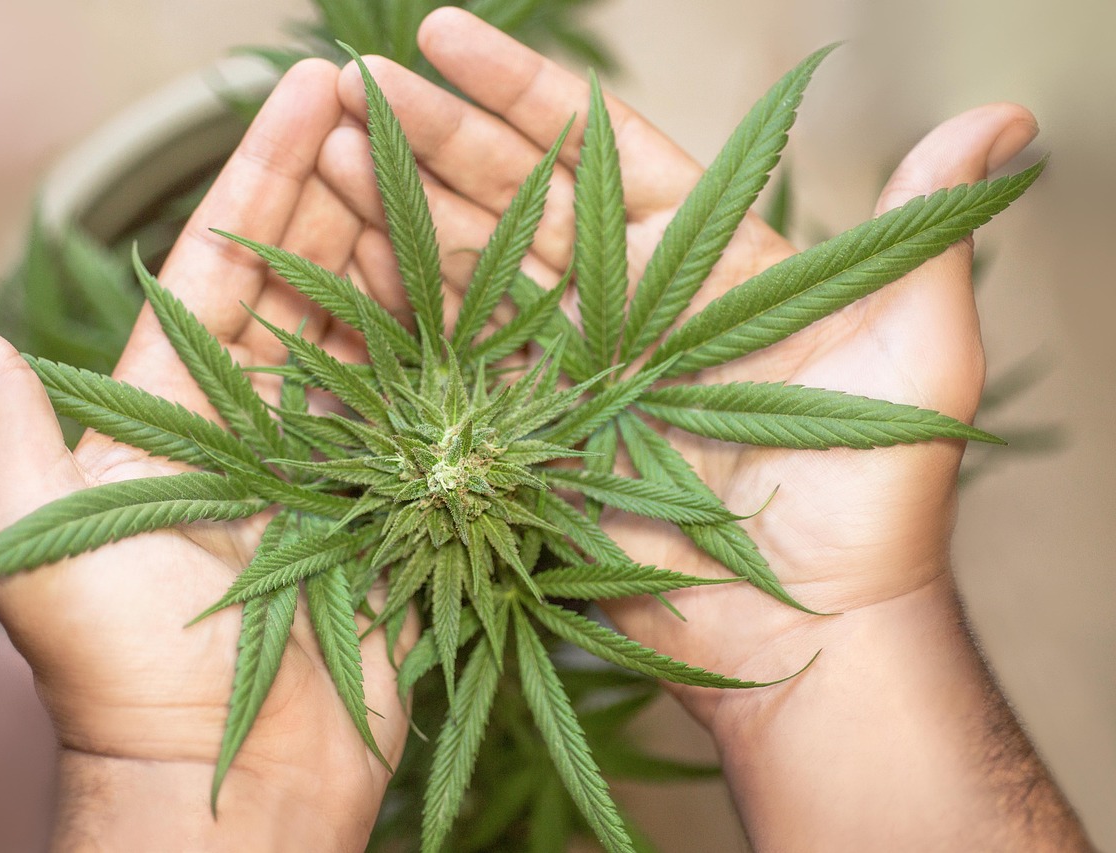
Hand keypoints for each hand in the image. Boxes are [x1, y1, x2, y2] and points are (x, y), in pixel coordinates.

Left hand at [0, 59, 414, 850]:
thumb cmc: (123, 670)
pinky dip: (462, 360)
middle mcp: (263, 423)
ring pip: (382, 339)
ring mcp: (336, 464)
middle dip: (355, 192)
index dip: (269, 171)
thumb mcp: (43, 533)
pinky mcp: (396, 512)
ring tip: (456, 175)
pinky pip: (433, 421)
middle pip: (317, 283)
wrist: (223, 785)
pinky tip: (496, 296)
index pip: (232, 262)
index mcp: (182, 406)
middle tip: (400, 109)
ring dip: (415, 258)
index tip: (314, 85)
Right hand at [321, 8, 1086, 849]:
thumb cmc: (874, 492)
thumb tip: (1003, 122)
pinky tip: (332, 265)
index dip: (522, 91)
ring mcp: (564, 373)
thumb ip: (925, 231)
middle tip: (352, 85)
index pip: (598, 150)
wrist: (811, 628)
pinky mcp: (526, 439)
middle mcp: (620, 308)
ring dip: (394, 212)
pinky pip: (452, 370)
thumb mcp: (914, 347)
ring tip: (318, 149)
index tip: (445, 36)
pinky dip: (394, 321)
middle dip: (433, 138)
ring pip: (467, 274)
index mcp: (699, 263)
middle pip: (512, 200)